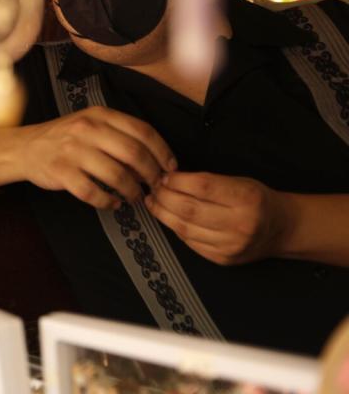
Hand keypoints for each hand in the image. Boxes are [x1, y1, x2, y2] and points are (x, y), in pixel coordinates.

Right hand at [19, 106, 176, 209]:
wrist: (25, 147)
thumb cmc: (64, 138)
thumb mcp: (91, 124)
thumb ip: (119, 135)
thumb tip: (153, 161)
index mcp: (100, 115)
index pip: (142, 130)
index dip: (162, 152)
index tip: (170, 168)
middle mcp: (87, 129)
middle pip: (134, 154)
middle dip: (151, 175)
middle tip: (154, 186)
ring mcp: (72, 150)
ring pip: (117, 175)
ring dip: (132, 191)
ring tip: (134, 197)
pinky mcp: (60, 172)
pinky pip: (93, 192)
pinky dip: (108, 202)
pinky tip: (112, 203)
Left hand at [145, 172, 292, 264]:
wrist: (281, 229)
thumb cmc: (257, 200)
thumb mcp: (240, 182)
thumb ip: (209, 181)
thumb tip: (170, 180)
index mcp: (247, 199)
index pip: (203, 187)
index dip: (178, 181)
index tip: (164, 176)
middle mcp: (240, 224)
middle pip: (189, 209)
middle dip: (164, 197)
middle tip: (153, 188)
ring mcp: (230, 245)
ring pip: (184, 228)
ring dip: (163, 214)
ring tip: (154, 202)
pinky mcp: (222, 259)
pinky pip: (189, 242)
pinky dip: (175, 228)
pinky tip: (168, 218)